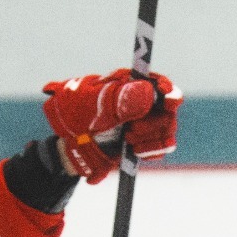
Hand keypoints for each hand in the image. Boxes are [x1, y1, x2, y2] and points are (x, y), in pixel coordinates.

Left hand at [41, 69, 182, 182]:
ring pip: (167, 131)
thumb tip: (149, 93)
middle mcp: (143, 102)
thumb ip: (120, 99)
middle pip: (168, 111)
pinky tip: (133, 151)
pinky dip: (150, 152)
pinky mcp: (145, 143)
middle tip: (132, 131)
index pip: (159, 83)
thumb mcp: (93, 103)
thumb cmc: (76, 114)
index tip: (168, 101)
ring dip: (151, 140)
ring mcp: (145, 123)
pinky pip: (161, 148)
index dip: (168, 91)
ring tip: (128, 140)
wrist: (68, 143)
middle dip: (154, 123)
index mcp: (130, 84)